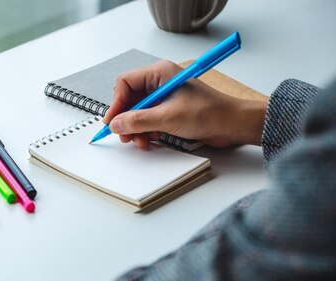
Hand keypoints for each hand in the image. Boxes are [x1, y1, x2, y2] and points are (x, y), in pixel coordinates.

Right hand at [103, 60, 266, 148]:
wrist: (233, 124)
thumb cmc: (209, 113)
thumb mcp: (167, 118)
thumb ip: (137, 121)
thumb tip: (115, 124)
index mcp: (159, 73)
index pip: (125, 83)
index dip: (116, 103)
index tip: (112, 122)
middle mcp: (160, 82)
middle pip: (129, 99)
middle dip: (125, 119)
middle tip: (124, 136)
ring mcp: (164, 97)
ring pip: (137, 112)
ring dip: (135, 128)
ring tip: (139, 142)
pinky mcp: (169, 110)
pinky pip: (148, 120)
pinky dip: (146, 131)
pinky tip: (150, 140)